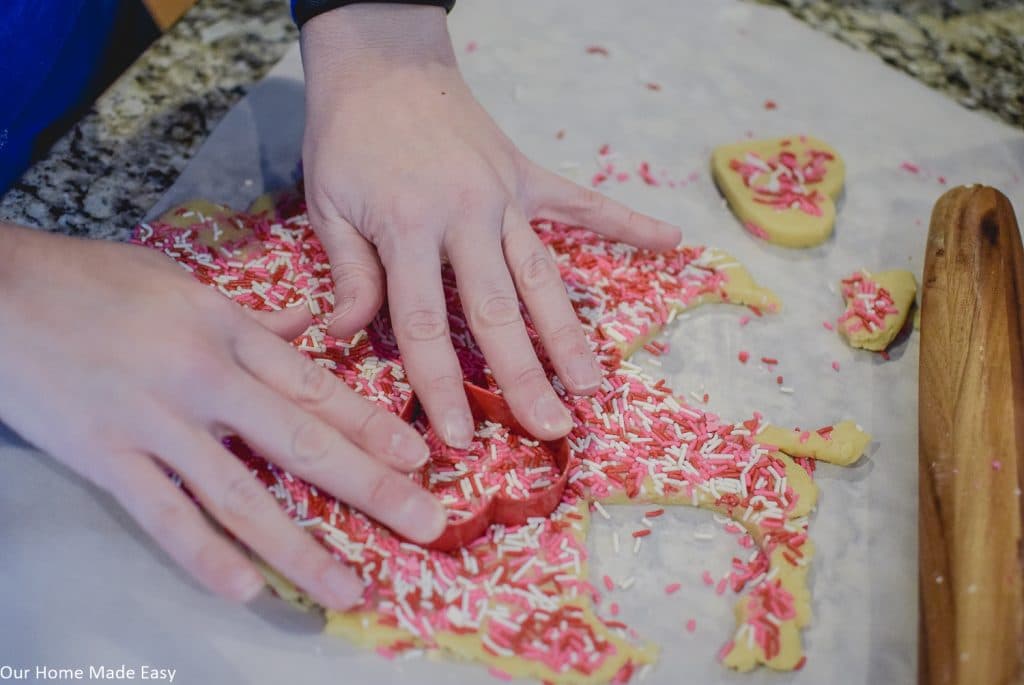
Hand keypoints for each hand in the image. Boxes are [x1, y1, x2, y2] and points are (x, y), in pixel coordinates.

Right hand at [0, 226, 444, 609]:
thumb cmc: (96, 282)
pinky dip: (204, 555)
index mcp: (228, 329)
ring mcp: (153, 422)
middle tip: (427, 524)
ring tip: (349, 589)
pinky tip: (248, 589)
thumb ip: (252, 320)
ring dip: (302, 547)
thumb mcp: (185, 284)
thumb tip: (310, 329)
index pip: (317, 387)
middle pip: (301, 442)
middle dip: (372, 487)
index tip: (422, 457)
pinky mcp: (103, 457)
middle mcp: (203, 378)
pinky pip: (163, 515)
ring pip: (241, 494)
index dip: (374, 425)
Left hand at [300, 5, 680, 447]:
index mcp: (408, 227)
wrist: (383, 60)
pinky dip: (626, 221)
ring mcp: (504, 196)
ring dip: (570, 333)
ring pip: (544, 275)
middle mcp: (467, 216)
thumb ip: (348, 271)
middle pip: (499, 310)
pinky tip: (670, 241)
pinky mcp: (526, 175)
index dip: (442, 385)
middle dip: (526, 376)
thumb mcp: (328, 203)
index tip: (458, 438)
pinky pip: (581, 203)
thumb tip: (346, 336)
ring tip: (596, 386)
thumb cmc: (348, 137)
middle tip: (554, 429)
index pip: (425, 323)